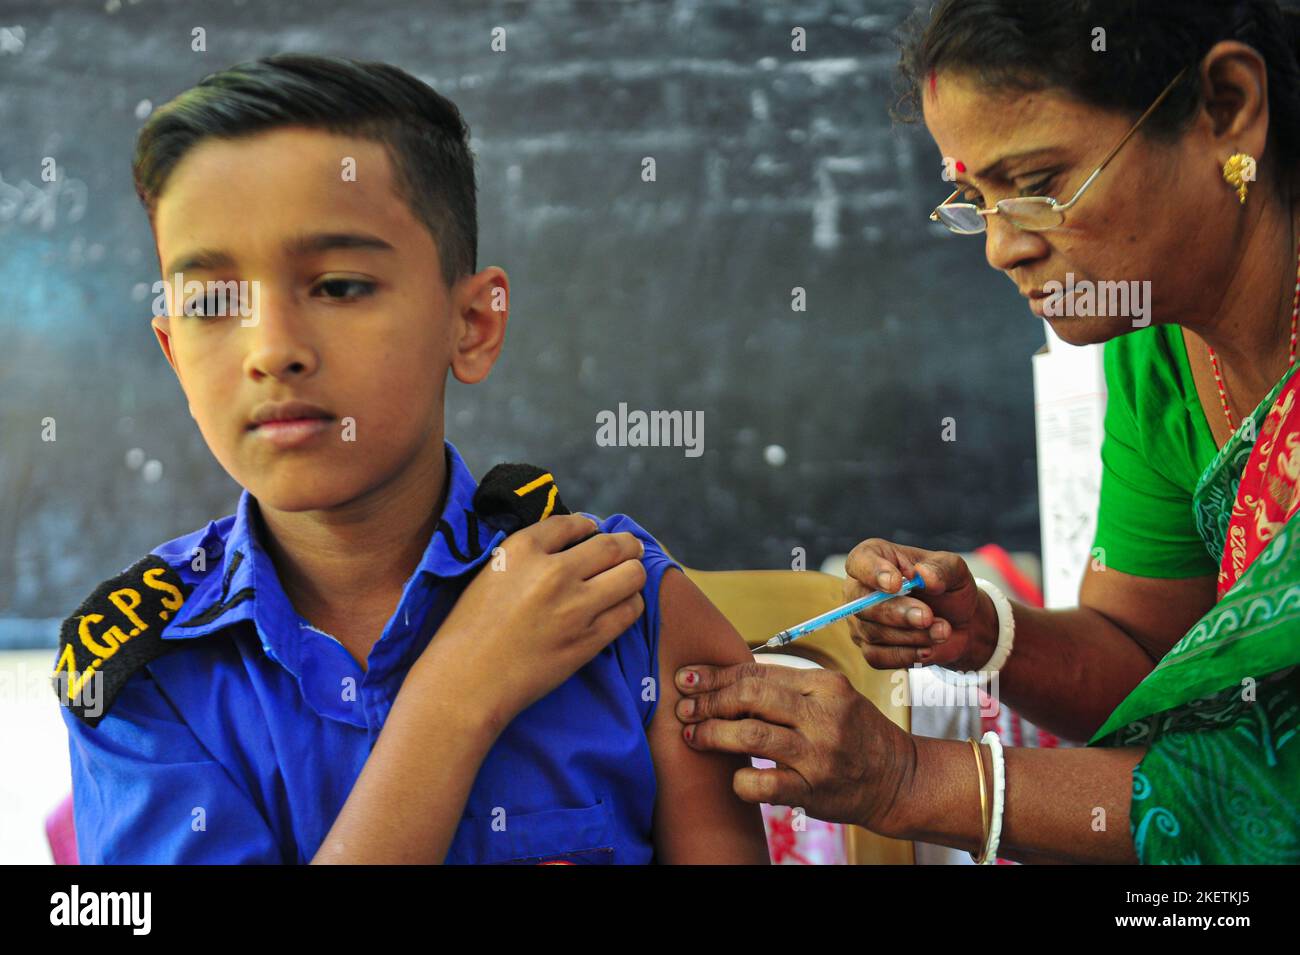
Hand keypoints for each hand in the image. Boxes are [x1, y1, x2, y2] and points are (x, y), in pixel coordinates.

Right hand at [422, 514, 646, 730]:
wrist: (468, 680)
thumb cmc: (470, 628)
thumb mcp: (493, 572)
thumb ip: (528, 555)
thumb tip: (568, 545)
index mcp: (522, 549)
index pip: (572, 523)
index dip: (588, 525)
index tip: (593, 531)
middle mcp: (554, 571)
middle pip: (612, 545)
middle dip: (626, 544)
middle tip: (630, 547)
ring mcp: (575, 606)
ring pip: (631, 575)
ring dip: (633, 572)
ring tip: (628, 577)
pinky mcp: (589, 639)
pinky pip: (629, 611)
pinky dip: (630, 604)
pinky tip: (622, 605)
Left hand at [674, 663, 915, 832]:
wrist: (898, 777)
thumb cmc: (854, 732)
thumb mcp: (830, 697)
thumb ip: (785, 688)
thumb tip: (723, 681)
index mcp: (823, 684)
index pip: (757, 672)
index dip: (715, 675)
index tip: (687, 679)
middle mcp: (823, 715)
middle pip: (750, 697)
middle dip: (708, 701)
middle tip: (683, 708)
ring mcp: (819, 754)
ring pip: (752, 736)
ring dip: (712, 735)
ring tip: (692, 736)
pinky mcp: (814, 790)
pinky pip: (764, 784)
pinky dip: (740, 781)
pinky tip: (733, 777)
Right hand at [843, 538, 997, 671]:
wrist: (959, 622)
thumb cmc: (949, 588)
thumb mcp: (954, 570)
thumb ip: (941, 569)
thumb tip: (924, 576)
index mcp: (876, 557)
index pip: (859, 561)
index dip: (873, 572)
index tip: (896, 584)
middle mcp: (861, 588)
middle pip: (861, 603)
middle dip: (896, 612)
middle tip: (927, 616)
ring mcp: (861, 621)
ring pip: (873, 632)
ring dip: (912, 635)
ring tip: (942, 631)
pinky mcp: (870, 648)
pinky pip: (877, 656)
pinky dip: (906, 655)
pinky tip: (928, 649)